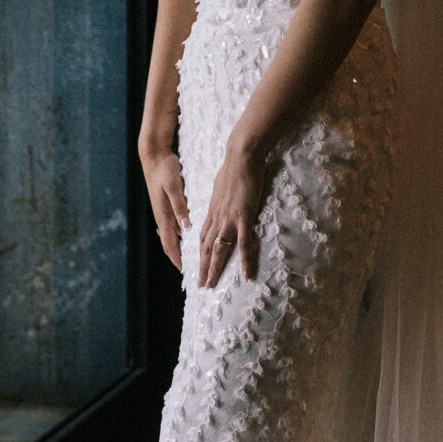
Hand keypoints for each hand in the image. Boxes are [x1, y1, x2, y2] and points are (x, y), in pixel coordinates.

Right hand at [140, 145, 189, 271]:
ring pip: (172, 235)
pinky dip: (181, 235)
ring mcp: (164, 211)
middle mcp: (162, 216)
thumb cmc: (164, 169)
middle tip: (189, 271)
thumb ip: (180, 206)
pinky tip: (189, 236)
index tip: (185, 272)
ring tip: (191, 258)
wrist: (154, 156)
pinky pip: (174, 225)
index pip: (170, 244)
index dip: (177, 259)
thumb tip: (185, 227)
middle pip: (170, 244)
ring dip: (180, 248)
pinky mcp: (167, 205)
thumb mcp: (174, 186)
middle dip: (178, 258)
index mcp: (163, 215)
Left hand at [198, 137, 269, 287]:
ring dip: (214, 269)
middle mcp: (217, 217)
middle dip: (202, 268)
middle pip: (206, 248)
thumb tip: (222, 200)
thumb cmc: (234, 167)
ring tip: (211, 285)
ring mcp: (229, 219)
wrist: (241, 156)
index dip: (198, 253)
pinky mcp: (243, 217)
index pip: (202, 237)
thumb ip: (221, 197)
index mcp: (213, 210)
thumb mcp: (222, 185)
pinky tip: (246, 274)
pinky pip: (244, 244)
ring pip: (218, 250)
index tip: (196, 266)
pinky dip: (245, 261)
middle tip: (201, 285)